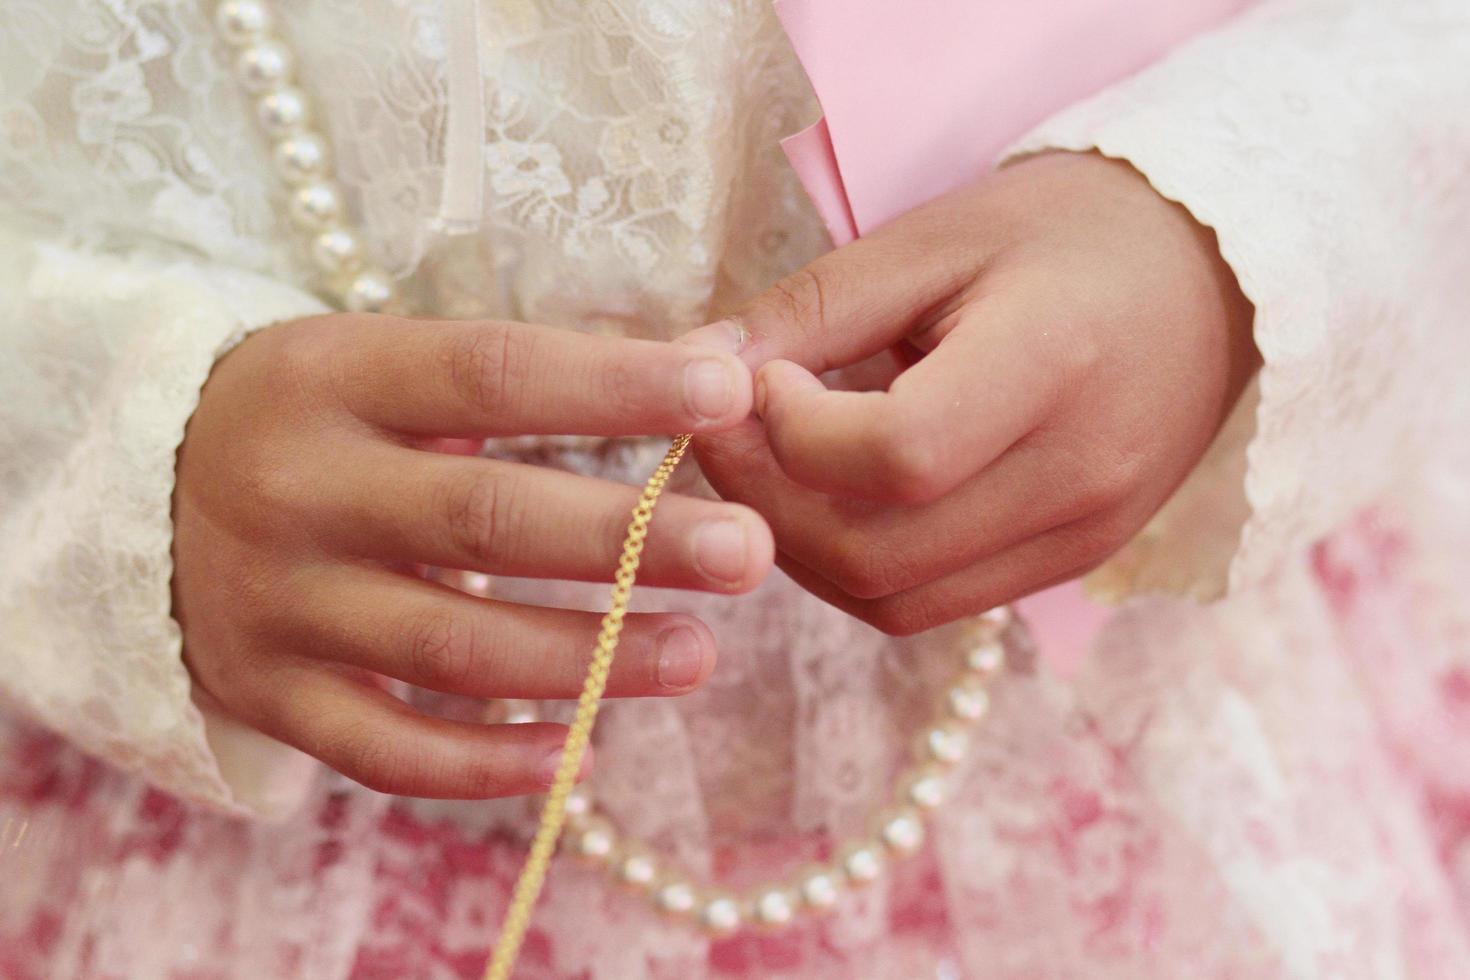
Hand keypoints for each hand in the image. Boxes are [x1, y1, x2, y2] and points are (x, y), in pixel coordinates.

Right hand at [173, 313, 771, 797]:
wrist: (138, 494)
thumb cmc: (320, 419)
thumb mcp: (394, 366)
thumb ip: (547, 375)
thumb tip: (721, 362)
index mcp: (336, 376)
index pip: (493, 373)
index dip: (616, 384)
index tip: (728, 389)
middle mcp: (298, 488)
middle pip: (485, 518)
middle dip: (629, 541)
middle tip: (747, 553)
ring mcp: (276, 602)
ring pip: (452, 646)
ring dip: (589, 660)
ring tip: (699, 654)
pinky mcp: (267, 694)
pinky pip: (386, 750)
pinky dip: (486, 762)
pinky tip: (580, 751)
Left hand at [683, 152, 1256, 634]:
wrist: (1214, 278)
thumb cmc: (1072, 232)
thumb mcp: (939, 236)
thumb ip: (818, 307)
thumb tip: (704, 369)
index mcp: (1053, 368)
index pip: (896, 455)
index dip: (793, 433)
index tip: (761, 377)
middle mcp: (1076, 478)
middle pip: (877, 554)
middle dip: (766, 504)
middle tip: (726, 435)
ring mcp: (1080, 538)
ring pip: (893, 601)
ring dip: (800, 548)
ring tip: (773, 466)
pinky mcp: (1068, 563)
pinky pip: (930, 604)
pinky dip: (856, 567)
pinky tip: (834, 500)